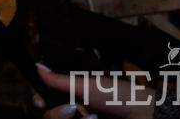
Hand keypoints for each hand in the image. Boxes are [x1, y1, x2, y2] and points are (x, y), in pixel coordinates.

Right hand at [34, 64, 154, 118]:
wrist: (142, 114)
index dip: (39, 101)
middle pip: (48, 116)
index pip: (45, 101)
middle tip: (71, 110)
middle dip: (56, 114)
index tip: (39, 101)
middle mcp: (72, 112)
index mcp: (70, 98)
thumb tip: (37, 65)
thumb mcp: (86, 85)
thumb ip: (60, 80)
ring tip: (92, 118)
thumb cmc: (115, 95)